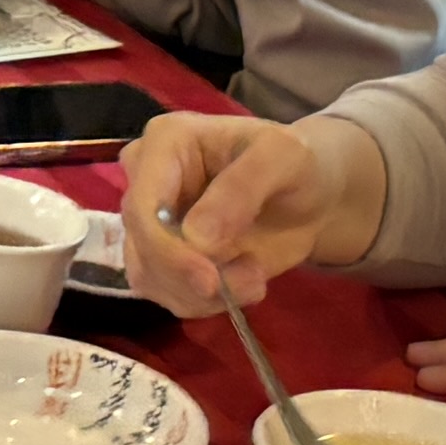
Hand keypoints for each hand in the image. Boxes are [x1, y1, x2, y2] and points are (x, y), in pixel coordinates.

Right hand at [124, 110, 373, 306]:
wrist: (305, 195)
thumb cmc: (292, 164)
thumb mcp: (283, 157)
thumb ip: (242, 187)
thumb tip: (196, 237)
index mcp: (165, 141)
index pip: (142, 205)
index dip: (168, 249)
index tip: (210, 281)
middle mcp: (145, 181)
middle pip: (140, 246)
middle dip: (192, 278)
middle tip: (252, 284)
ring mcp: (150, 223)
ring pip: (149, 277)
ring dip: (203, 295)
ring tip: (255, 278)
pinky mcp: (163, 258)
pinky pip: (168, 294)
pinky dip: (206, 303)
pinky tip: (242, 284)